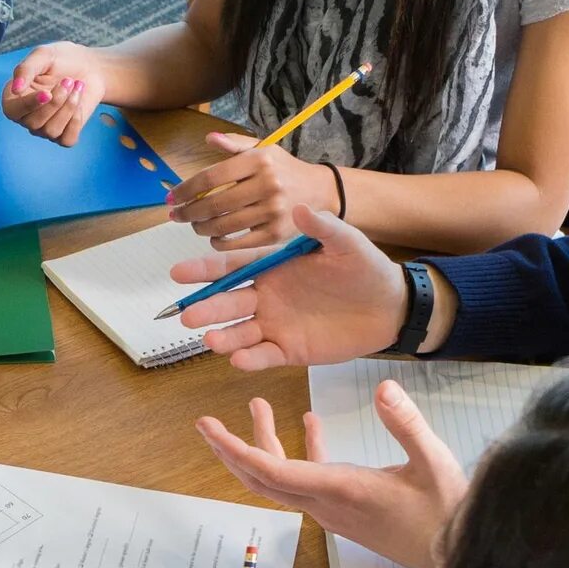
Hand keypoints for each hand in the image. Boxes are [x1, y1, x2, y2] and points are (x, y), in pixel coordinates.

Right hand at [3, 43, 106, 145]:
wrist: (90, 67)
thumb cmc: (63, 59)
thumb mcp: (43, 55)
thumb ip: (26, 69)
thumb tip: (15, 89)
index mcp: (15, 97)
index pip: (12, 111)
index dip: (29, 105)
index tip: (47, 93)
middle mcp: (27, 116)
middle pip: (33, 123)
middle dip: (55, 102)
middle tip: (68, 80)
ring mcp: (45, 127)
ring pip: (51, 131)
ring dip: (68, 107)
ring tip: (77, 86)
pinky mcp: (64, 134)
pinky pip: (67, 139)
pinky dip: (76, 121)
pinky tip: (79, 102)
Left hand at [169, 133, 339, 249]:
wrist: (320, 192)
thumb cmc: (285, 170)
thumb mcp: (265, 150)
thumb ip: (235, 145)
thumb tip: (209, 138)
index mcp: (259, 160)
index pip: (211, 176)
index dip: (186, 189)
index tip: (171, 196)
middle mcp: (266, 185)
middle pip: (213, 203)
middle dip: (188, 212)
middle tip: (175, 215)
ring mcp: (272, 211)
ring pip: (223, 225)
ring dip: (200, 227)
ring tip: (193, 224)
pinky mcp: (275, 234)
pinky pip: (238, 242)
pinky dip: (220, 242)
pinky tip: (213, 237)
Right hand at [171, 206, 409, 371]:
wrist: (390, 306)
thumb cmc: (365, 269)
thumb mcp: (346, 243)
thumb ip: (323, 227)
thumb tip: (300, 208)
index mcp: (273, 266)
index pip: (232, 267)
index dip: (205, 270)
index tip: (178, 272)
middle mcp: (267, 295)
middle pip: (228, 301)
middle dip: (207, 308)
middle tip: (187, 314)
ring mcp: (275, 324)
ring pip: (240, 331)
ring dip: (222, 336)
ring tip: (209, 340)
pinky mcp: (289, 350)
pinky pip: (263, 355)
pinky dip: (250, 359)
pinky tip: (238, 359)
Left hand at [195, 385, 468, 567]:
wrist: (456, 558)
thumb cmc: (447, 514)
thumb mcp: (433, 462)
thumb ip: (406, 424)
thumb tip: (383, 387)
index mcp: (339, 489)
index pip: (272, 470)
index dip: (236, 448)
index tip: (210, 428)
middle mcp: (326, 503)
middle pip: (263, 478)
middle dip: (232, 449)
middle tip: (208, 423)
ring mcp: (333, 509)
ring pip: (282, 479)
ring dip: (265, 445)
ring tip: (260, 406)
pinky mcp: (345, 509)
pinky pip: (309, 480)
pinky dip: (302, 452)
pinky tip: (310, 423)